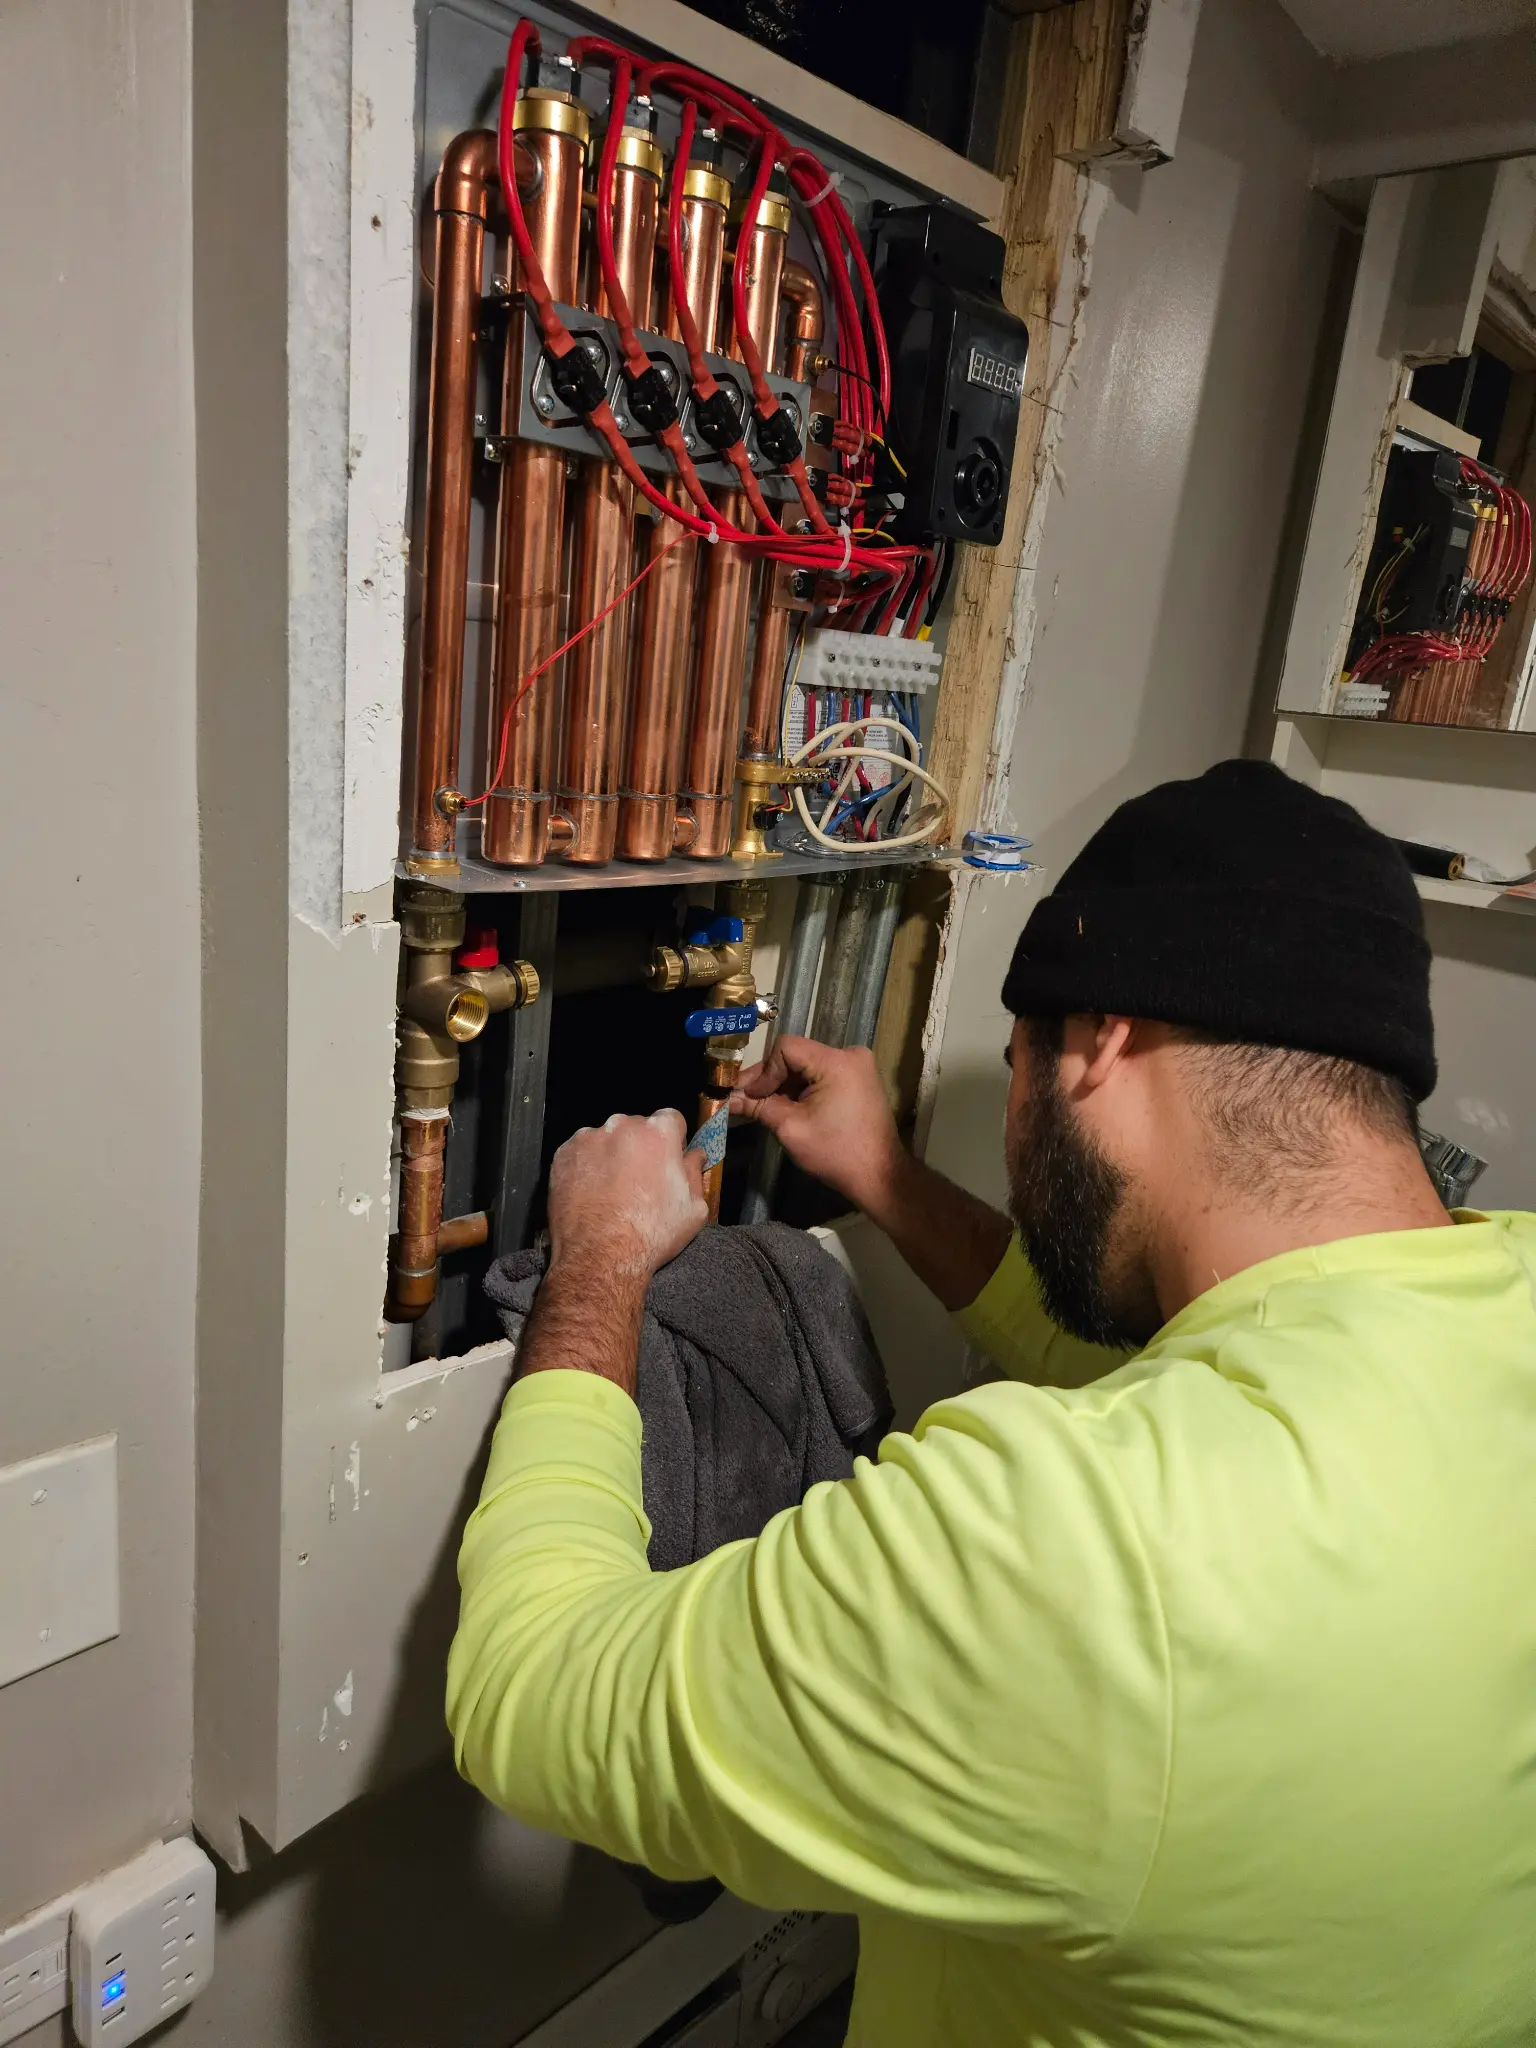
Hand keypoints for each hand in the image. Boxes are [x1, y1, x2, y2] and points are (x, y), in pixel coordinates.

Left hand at [546, 1108, 707, 1279]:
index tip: (667, 1159)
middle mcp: (622, 1125)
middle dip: (640, 1147)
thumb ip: (695, 1172)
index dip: (671, 1139)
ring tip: (612, 1190)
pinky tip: (592, 1193)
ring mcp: (589, 1138)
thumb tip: (695, 1155)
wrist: (600, 1257)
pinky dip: (587, 1166)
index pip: (670, 1118)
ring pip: (607, 1139)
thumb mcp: (694, 1208)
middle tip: (639, 1180)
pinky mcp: (563, 1154)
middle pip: (636, 1127)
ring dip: (612, 1155)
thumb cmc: (651, 1234)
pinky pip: (581, 1152)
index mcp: (658, 1132)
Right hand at [730, 1036, 905, 1218]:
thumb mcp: (791, 1128)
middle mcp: (850, 1055)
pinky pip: (821, 1075)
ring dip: (784, 1084)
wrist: (879, 1175)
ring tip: (763, 1106)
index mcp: (837, 1062)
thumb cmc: (836, 1153)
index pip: (786, 1048)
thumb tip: (728, 1098)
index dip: (764, 1070)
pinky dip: (802, 1088)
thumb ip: (758, 1107)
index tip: (750, 1095)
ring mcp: (857, 1066)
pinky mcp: (858, 1079)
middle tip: (744, 1099)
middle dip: (770, 1078)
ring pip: (807, 1065)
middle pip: (797, 1055)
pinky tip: (786, 1106)